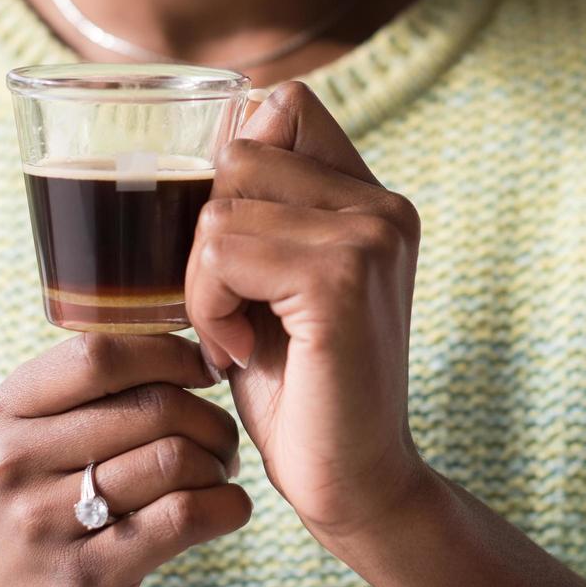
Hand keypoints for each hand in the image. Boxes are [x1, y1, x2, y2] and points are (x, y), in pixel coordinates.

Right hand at [0, 334, 250, 586]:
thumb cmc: (49, 498)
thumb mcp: (41, 434)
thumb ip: (93, 384)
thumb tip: (193, 330)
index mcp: (9, 409)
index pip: (101, 353)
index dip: (170, 352)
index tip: (203, 369)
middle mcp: (17, 460)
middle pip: (153, 406)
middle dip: (210, 415)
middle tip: (223, 436)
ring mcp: (46, 521)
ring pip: (174, 458)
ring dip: (219, 463)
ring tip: (218, 472)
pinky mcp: (86, 575)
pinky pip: (184, 516)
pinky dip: (227, 505)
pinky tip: (227, 506)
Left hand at [185, 82, 428, 542]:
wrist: (353, 481)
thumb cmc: (301, 385)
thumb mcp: (275, 280)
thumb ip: (263, 206)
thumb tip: (222, 130)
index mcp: (374, 199)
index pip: (287, 105)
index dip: (238, 161)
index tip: (237, 247)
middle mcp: (383, 206)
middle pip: (239, 152)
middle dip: (207, 233)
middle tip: (233, 308)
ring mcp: (369, 237)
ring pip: (220, 203)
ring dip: (201, 279)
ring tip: (238, 334)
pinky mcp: (341, 279)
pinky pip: (221, 249)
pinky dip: (208, 306)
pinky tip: (242, 352)